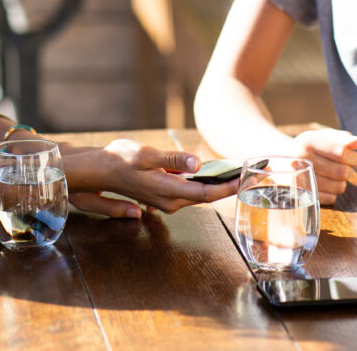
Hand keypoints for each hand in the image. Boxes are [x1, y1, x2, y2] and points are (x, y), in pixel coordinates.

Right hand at [63, 139, 239, 217]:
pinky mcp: (165, 193)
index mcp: (168, 191)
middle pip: (208, 195)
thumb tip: (196, 163)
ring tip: (242, 171)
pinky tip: (218, 172)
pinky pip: (192, 190)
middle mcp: (171, 201)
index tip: (250, 177)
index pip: (208, 193)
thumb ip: (172, 159)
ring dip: (221, 184)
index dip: (230, 186)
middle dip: (231, 185)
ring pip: (201, 193)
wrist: (99, 170)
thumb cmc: (120, 160)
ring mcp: (168, 199)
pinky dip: (207, 182)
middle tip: (256, 173)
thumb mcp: (145, 154)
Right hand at [288, 129, 356, 204]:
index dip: (353, 157)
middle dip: (348, 170)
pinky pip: (330, 198)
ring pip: (339, 187)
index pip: (343, 153)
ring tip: (332, 175)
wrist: (282, 160)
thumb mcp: (324, 137)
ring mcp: (299, 177)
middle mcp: (301, 158)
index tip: (351, 157)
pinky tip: (325, 184)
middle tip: (341, 167)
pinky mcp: (300, 194)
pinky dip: (332, 192)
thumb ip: (343, 138)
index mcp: (308, 141)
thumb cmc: (310, 147)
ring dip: (341, 182)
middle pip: (342, 172)